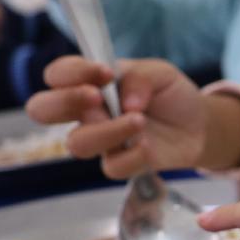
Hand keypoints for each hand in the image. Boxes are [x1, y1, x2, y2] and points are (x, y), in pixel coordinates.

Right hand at [25, 56, 205, 177]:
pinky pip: (112, 166)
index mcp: (87, 83)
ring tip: (139, 121)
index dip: (72, 72)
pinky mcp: (119, 163)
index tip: (106, 72)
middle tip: (97, 96)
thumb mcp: (159, 73)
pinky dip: (132, 155)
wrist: (199, 125)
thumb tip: (126, 102)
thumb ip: (139, 78)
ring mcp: (99, 140)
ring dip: (108, 130)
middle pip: (41, 109)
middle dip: (64, 101)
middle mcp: (85, 112)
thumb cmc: (169, 95)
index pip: (57, 74)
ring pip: (77, 143)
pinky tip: (148, 145)